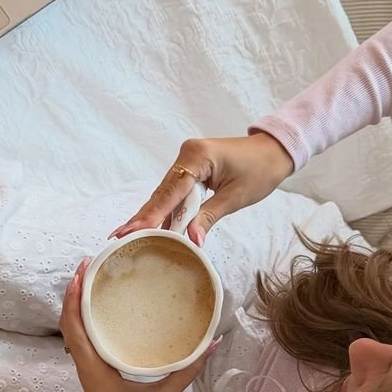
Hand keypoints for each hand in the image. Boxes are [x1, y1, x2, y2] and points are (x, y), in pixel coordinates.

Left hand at [60, 260, 220, 391]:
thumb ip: (187, 369)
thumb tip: (212, 342)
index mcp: (94, 366)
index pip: (74, 324)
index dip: (74, 296)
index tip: (83, 270)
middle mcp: (85, 362)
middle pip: (68, 320)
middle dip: (75, 290)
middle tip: (90, 262)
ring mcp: (87, 366)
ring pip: (73, 327)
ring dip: (77, 302)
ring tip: (93, 276)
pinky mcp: (94, 369)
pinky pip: (83, 337)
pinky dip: (84, 317)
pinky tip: (101, 306)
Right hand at [109, 133, 293, 246]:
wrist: (274, 150)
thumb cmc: (260, 169)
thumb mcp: (236, 197)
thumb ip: (208, 216)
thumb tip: (190, 240)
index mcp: (196, 157)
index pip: (169, 192)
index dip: (150, 216)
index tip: (129, 232)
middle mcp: (186, 155)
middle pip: (161, 193)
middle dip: (143, 218)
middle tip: (118, 239)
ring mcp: (186, 160)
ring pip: (165, 194)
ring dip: (152, 216)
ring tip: (128, 237)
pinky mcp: (191, 168)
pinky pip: (174, 192)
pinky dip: (166, 209)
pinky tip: (150, 226)